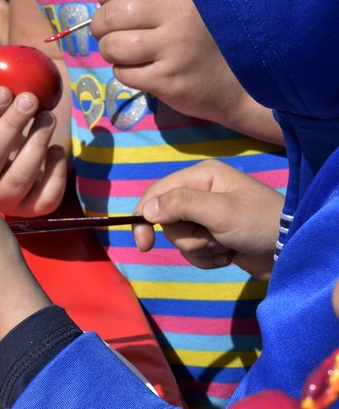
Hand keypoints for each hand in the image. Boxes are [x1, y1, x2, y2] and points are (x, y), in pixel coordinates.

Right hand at [0, 78, 67, 216]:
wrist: (30, 151)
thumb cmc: (7, 122)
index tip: (5, 90)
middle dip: (11, 125)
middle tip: (30, 99)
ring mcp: (5, 200)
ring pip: (18, 178)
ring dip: (35, 144)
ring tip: (48, 116)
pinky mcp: (32, 208)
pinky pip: (45, 197)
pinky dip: (54, 173)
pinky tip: (57, 150)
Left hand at [90, 0, 282, 144]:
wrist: (239, 84)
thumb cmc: (206, 39)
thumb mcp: (191, 4)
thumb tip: (106, 0)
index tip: (106, 1)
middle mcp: (179, 16)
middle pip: (114, 13)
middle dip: (100, 24)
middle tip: (105, 31)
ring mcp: (174, 49)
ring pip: (113, 45)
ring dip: (108, 49)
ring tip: (119, 51)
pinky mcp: (167, 79)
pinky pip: (123, 73)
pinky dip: (123, 72)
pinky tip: (138, 69)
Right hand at [132, 160, 283, 279]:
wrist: (293, 250)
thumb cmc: (257, 223)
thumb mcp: (219, 211)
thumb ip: (180, 205)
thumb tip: (147, 209)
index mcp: (200, 176)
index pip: (157, 193)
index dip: (145, 217)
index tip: (144, 244)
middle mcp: (201, 193)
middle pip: (168, 220)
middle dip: (188, 237)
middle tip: (212, 238)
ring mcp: (207, 216)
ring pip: (180, 239)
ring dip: (201, 250)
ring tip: (225, 247)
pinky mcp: (214, 236)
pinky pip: (194, 251)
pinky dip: (209, 258)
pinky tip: (229, 255)